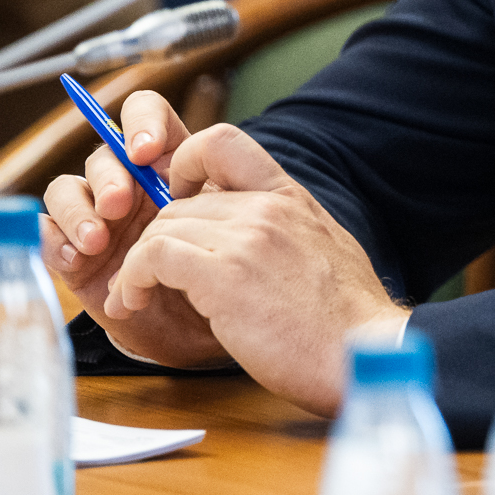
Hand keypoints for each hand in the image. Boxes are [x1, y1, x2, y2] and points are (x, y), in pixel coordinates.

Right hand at [42, 89, 224, 368]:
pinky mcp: (73, 253)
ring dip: (79, 210)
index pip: (146, 114)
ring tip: (100, 240)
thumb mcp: (234, 222)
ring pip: (67, 189)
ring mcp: (96, 217)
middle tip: (121, 205)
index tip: (147, 151)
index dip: (142, 120)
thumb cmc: (223, 268)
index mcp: (167, 163)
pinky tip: (80, 257)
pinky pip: (45, 232)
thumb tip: (196, 172)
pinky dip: (56, 240)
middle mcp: (127, 183)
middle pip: (103, 155)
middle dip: (108, 176)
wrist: (203, 328)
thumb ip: (222, 187)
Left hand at [101, 122, 407, 414]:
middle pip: (178, 204)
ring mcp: (246, 238)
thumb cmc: (345, 321)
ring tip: (132, 299)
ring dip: (134, 268)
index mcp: (292, 198)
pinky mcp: (223, 275)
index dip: (184, 164)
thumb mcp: (322, 251)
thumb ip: (285, 231)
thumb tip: (253, 241)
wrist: (363, 351)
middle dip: (152, 242)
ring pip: (159, 230)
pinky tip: (133, 305)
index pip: (223, 142)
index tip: (176, 200)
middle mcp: (268, 208)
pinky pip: (151, 259)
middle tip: (143, 278)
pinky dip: (131, 283)